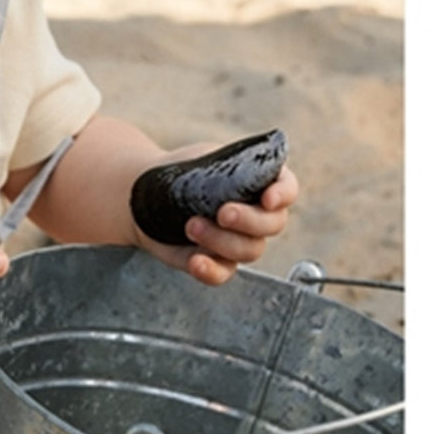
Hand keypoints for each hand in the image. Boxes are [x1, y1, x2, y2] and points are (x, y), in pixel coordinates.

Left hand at [135, 158, 299, 286]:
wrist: (146, 194)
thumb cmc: (180, 172)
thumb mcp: (203, 159)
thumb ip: (227, 168)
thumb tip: (237, 174)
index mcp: (261, 182)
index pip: (287, 188)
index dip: (283, 195)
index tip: (267, 198)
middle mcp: (256, 214)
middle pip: (273, 224)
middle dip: (249, 220)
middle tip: (222, 213)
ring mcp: (238, 241)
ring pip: (250, 250)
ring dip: (222, 240)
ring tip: (191, 225)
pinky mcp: (215, 261)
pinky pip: (223, 273)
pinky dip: (211, 270)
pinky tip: (195, 261)